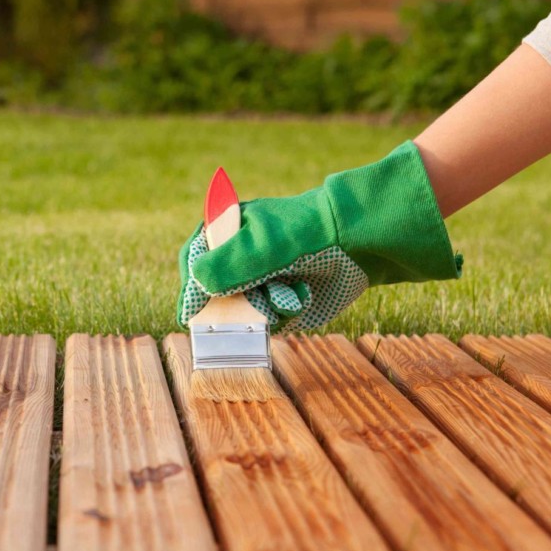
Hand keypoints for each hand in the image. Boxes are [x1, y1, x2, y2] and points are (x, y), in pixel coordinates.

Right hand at [177, 141, 462, 330]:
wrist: (359, 242)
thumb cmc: (306, 235)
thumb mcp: (262, 247)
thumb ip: (227, 265)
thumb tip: (197, 284)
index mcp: (227, 231)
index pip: (194, 261)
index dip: (192, 288)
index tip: (192, 314)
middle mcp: (241, 256)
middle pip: (216, 293)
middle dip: (236, 305)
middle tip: (256, 306)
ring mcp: (262, 278)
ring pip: (243, 310)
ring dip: (265, 308)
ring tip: (291, 294)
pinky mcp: (282, 297)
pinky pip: (269, 318)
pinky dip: (284, 312)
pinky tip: (301, 295)